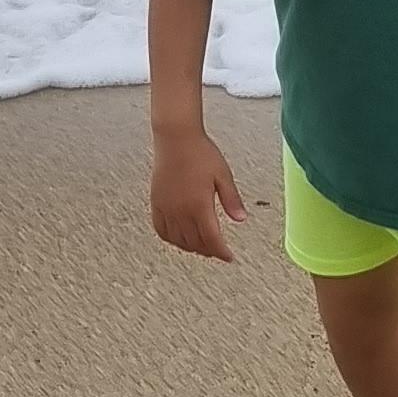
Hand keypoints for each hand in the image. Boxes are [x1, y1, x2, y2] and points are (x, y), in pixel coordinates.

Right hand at [150, 128, 246, 259]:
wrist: (176, 139)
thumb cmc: (201, 152)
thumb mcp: (223, 175)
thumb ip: (232, 200)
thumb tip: (241, 219)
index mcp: (199, 205)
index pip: (212, 239)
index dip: (221, 252)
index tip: (229, 257)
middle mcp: (181, 211)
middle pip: (195, 243)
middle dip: (209, 251)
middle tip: (218, 251)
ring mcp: (166, 208)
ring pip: (178, 240)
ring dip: (191, 247)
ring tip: (202, 246)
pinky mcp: (156, 203)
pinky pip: (161, 230)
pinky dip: (171, 239)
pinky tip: (179, 238)